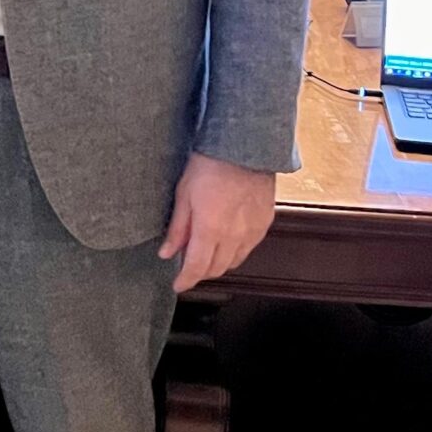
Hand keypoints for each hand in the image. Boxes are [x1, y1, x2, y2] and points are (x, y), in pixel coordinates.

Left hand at [157, 152, 276, 292]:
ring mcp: (252, 231)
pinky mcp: (265, 223)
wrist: (244, 146)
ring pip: (234, 261)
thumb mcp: (183, 194)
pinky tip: (227, 240)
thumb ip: (177, 228)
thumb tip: (167, 252)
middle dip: (200, 272)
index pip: (196, 268)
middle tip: (188, 266)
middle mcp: (234, 235)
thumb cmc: (211, 165)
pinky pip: (249, 247)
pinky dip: (236, 251)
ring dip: (219, 263)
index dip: (185, 281)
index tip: (178, 285)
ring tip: (207, 252)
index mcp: (210, 230)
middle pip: (216, 269)